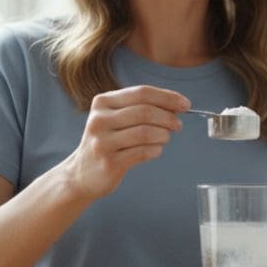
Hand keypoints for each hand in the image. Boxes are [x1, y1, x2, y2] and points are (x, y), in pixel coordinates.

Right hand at [61, 85, 189, 200]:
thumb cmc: (106, 142)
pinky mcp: (109, 162)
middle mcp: (99, 120)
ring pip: (146, 133)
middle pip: (145, 112)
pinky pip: (143, 152)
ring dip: (164, 135)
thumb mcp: (114, 118)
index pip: (141, 93)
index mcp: (102, 102)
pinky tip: (156, 149)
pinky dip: (156, 150)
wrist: (82, 174)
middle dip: (168, 117)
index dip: (167, 97)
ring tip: (166, 138)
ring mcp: (103, 142)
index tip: (185, 104)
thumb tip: (175, 104)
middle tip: (178, 124)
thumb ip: (140, 108)